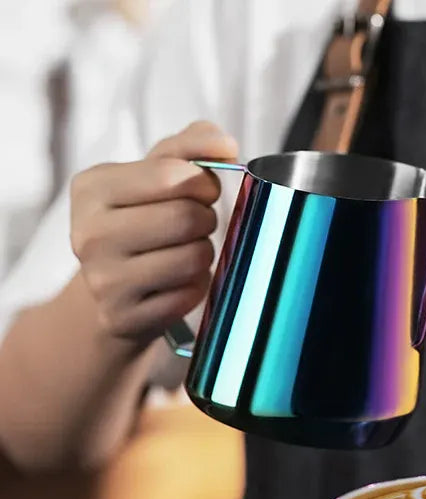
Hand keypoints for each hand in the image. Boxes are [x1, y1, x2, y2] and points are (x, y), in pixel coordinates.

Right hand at [70, 120, 238, 342]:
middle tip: (197, 224)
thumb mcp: (156, 174)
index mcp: (91, 188)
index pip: (174, 175)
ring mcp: (103, 281)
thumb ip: (191, 146)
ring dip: (204, 253)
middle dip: (206, 219)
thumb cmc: (142, 220)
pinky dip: (197, 286)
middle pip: (187, 217)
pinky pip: (191, 294)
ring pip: (194, 258)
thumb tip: (225, 144)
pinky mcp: (124, 317)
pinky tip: (178, 281)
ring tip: (186, 251)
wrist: (112, 289)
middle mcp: (89, 234)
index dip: (203, 182)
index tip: (202, 190)